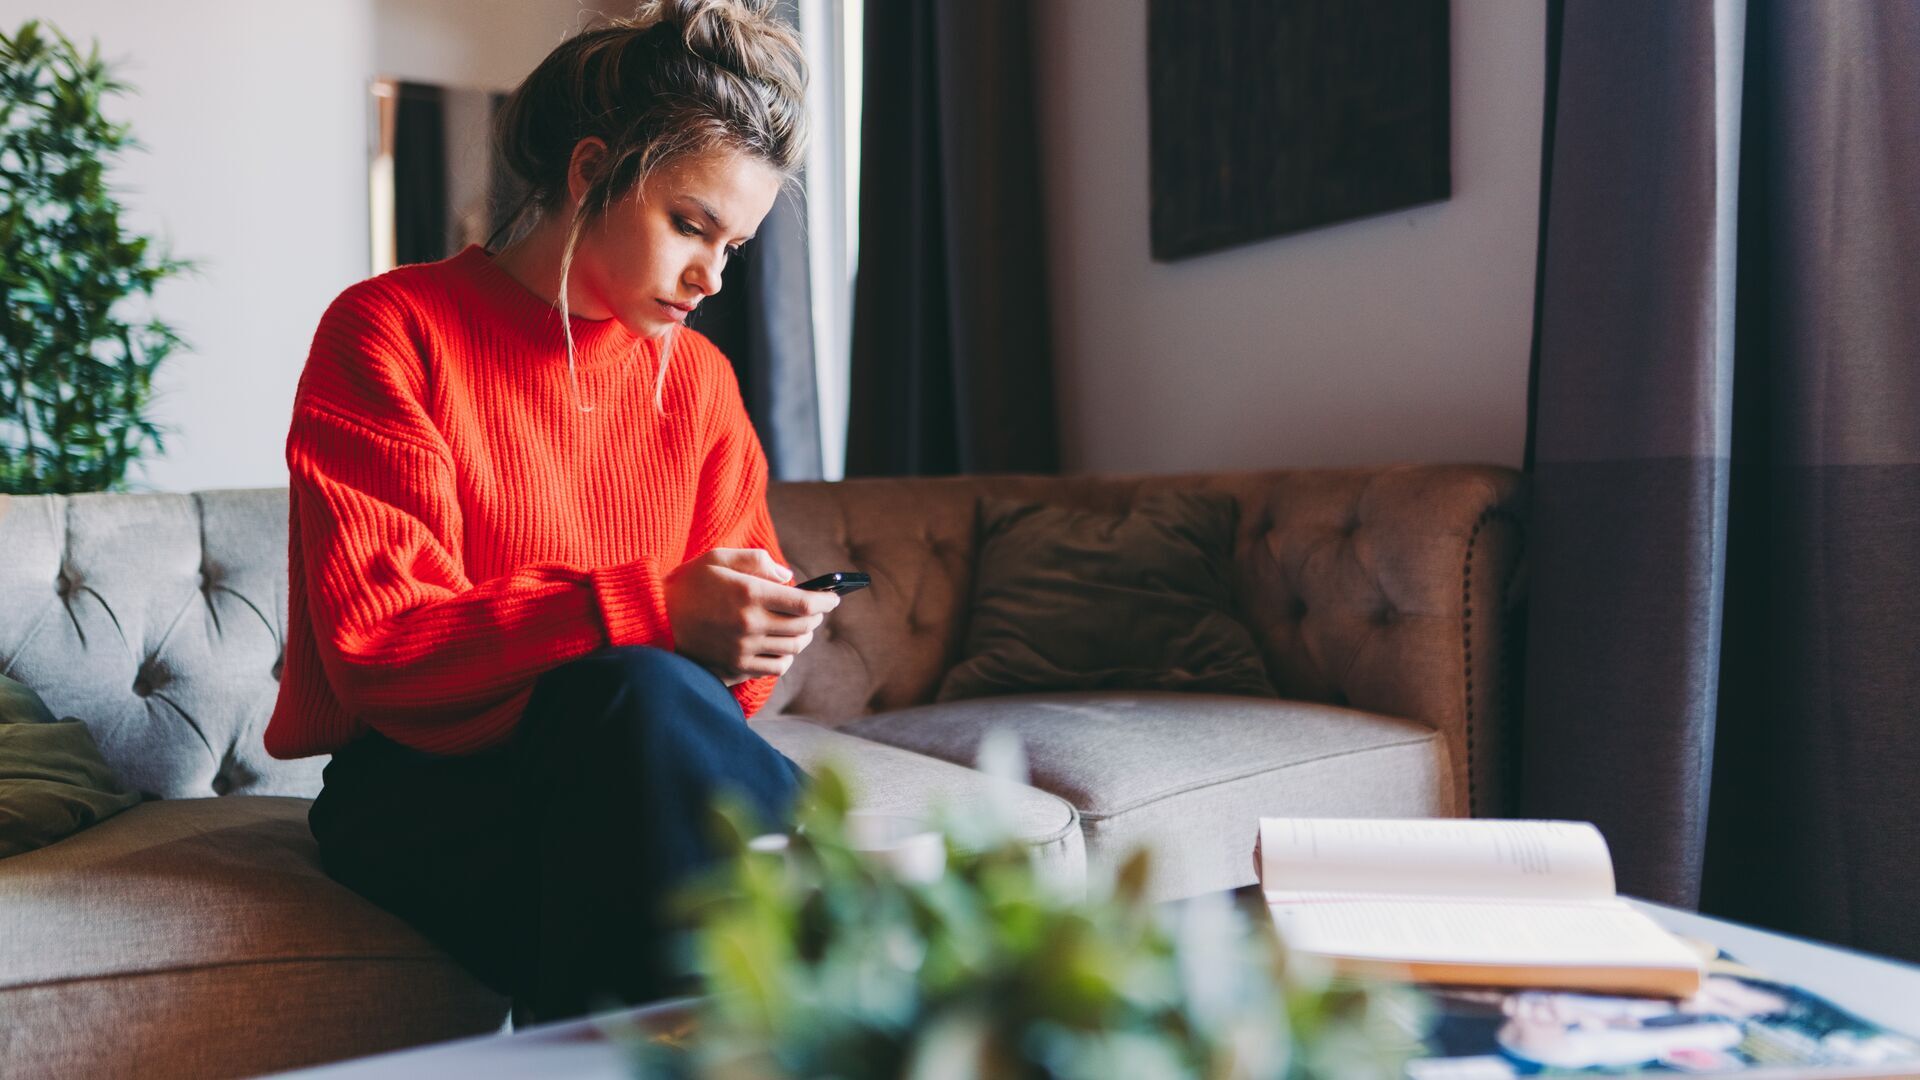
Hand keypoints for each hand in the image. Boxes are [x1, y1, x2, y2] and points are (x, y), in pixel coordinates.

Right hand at [664, 548, 839, 685]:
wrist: (653, 619)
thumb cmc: (687, 583)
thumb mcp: (719, 557)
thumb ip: (757, 560)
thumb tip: (788, 577)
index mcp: (749, 594)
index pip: (805, 603)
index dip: (825, 601)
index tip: (833, 598)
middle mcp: (749, 624)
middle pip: (803, 628)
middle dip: (816, 618)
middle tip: (817, 610)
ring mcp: (743, 649)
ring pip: (793, 649)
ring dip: (802, 637)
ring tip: (800, 627)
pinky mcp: (735, 667)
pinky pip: (775, 668)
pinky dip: (786, 657)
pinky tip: (780, 646)